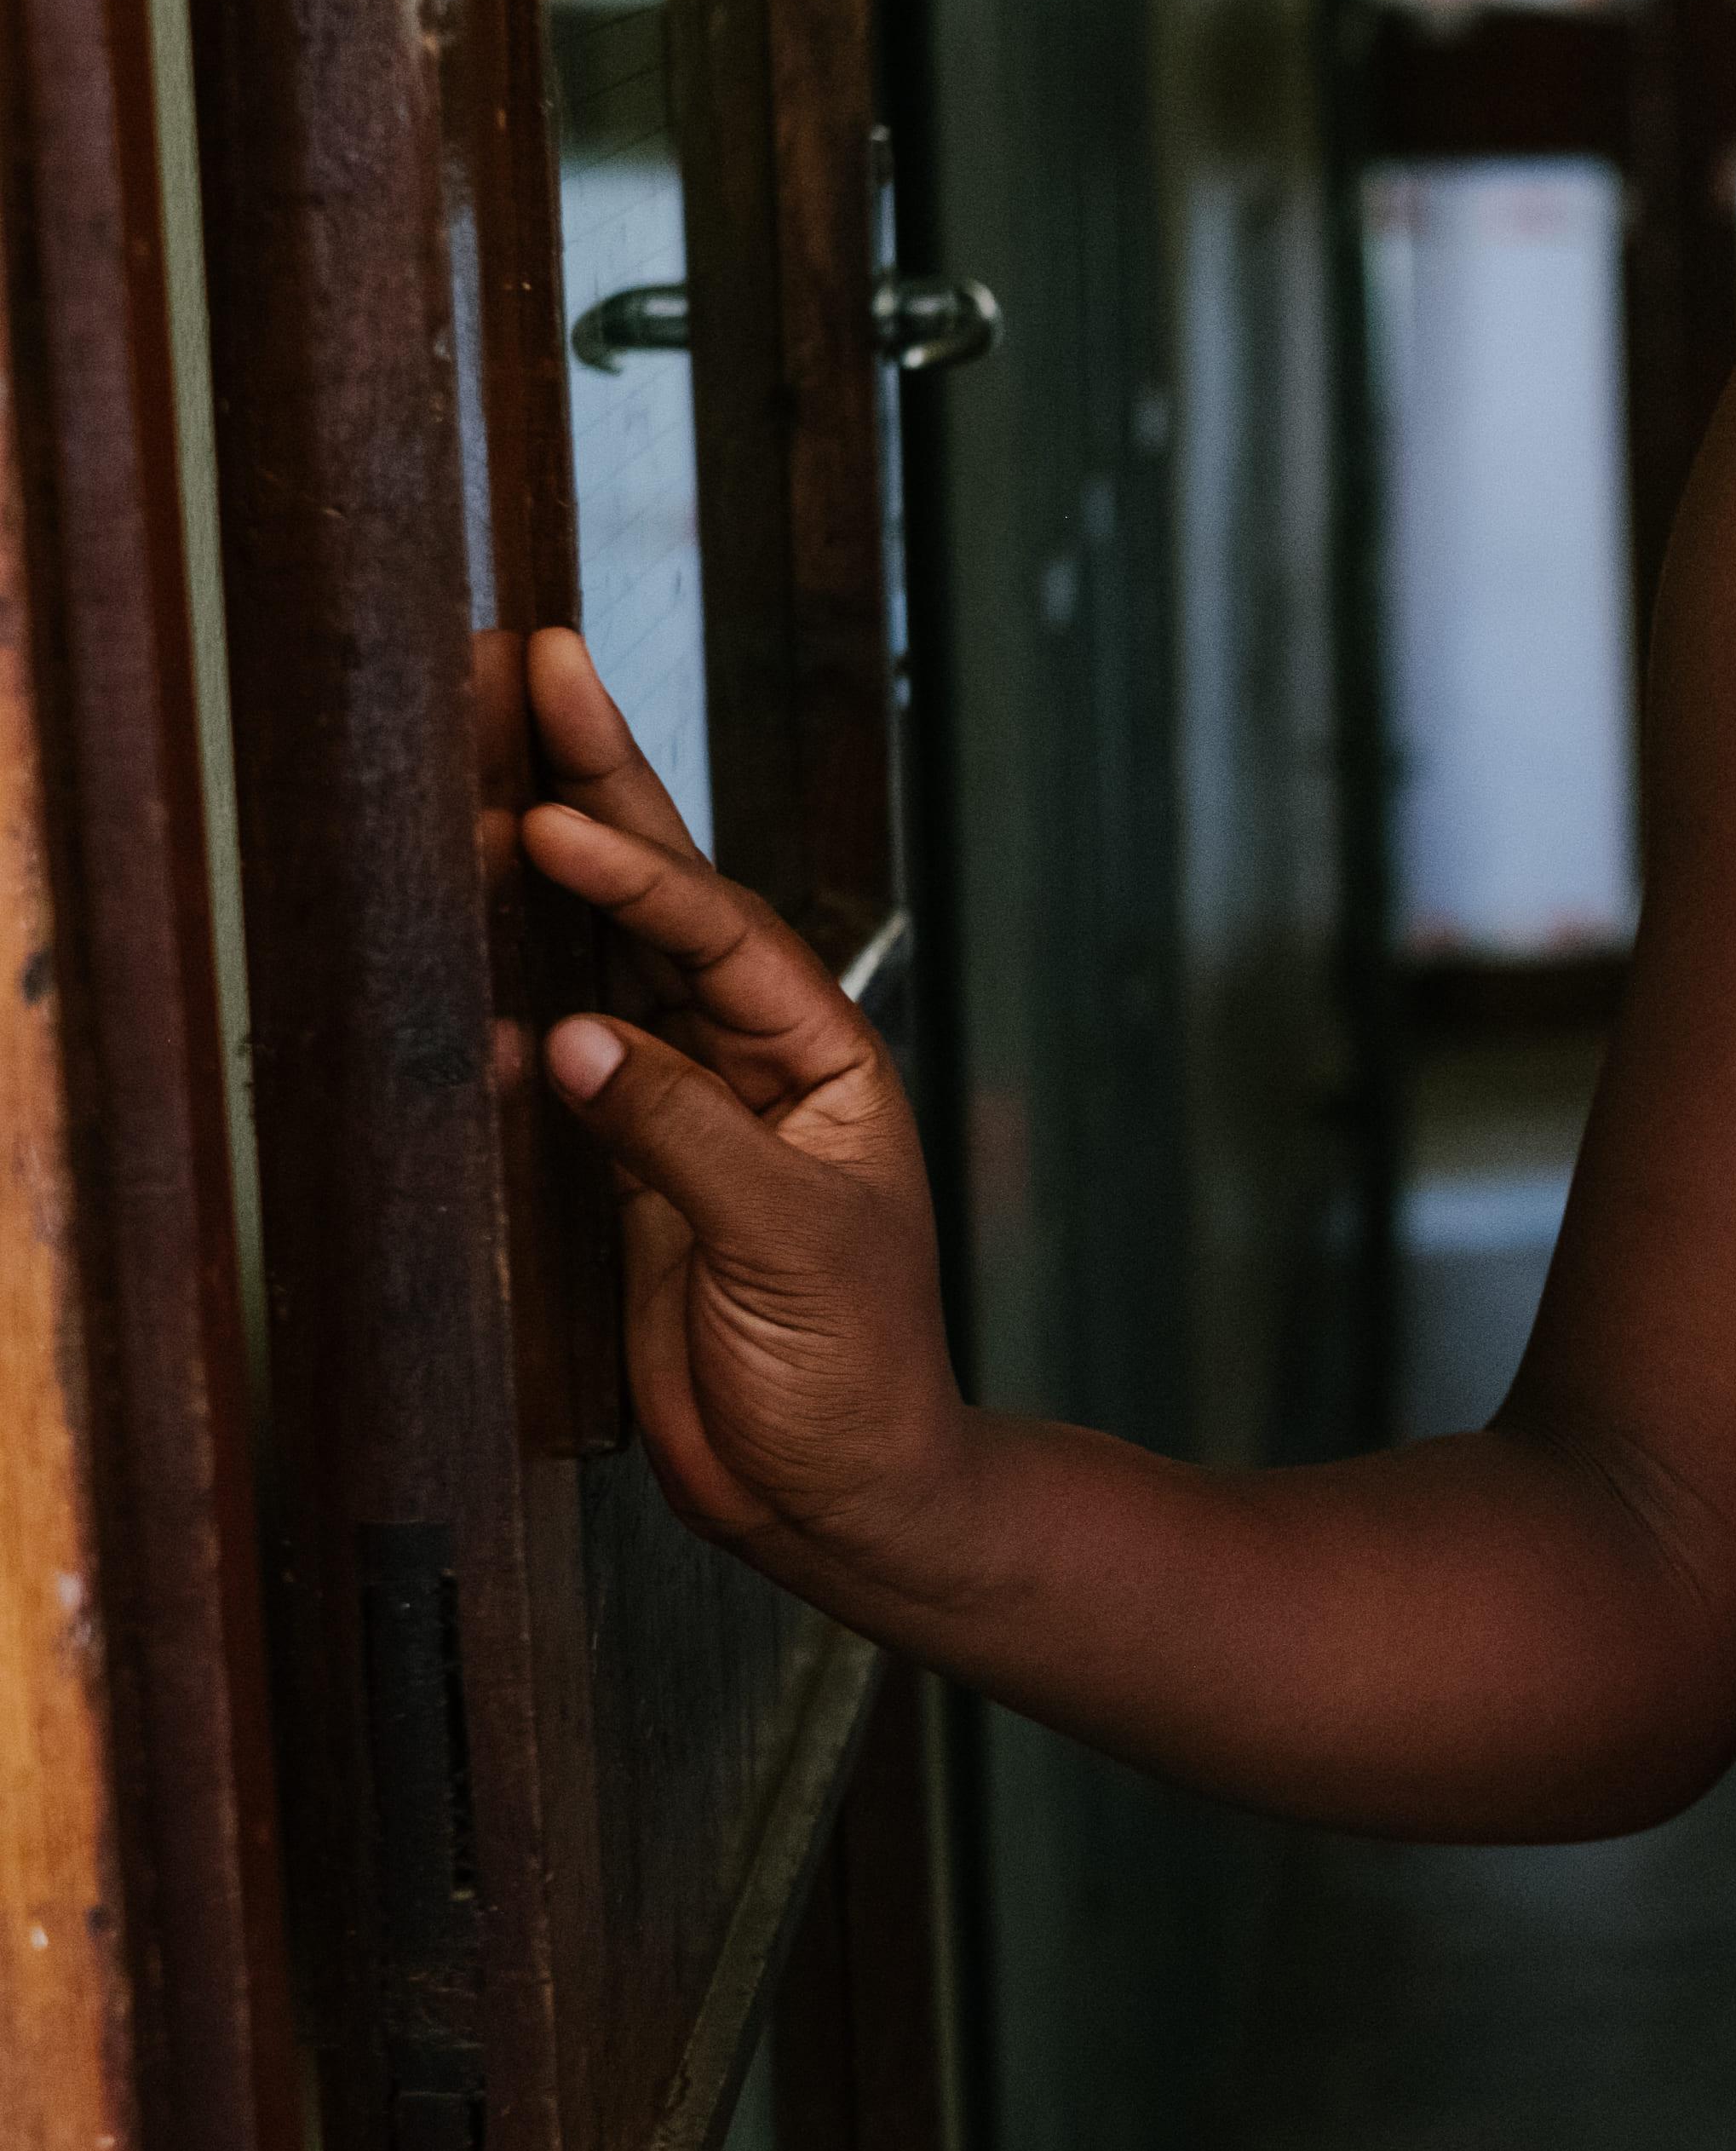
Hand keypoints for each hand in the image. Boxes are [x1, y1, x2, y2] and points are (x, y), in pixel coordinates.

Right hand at [513, 629, 967, 1566]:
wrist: (841, 1491)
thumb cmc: (855, 1370)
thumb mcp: (784, 1245)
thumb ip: (677, 1139)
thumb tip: (569, 1039)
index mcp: (823, 1062)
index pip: (718, 934)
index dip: (635, 870)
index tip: (550, 816)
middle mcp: (755, 1066)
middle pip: (665, 903)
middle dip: (603, 787)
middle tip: (546, 658)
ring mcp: (686, 1111)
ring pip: (605, 962)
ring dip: (549, 872)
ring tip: (490, 754)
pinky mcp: (628, 1174)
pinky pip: (563, 1065)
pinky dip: (511, 1003)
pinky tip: (466, 947)